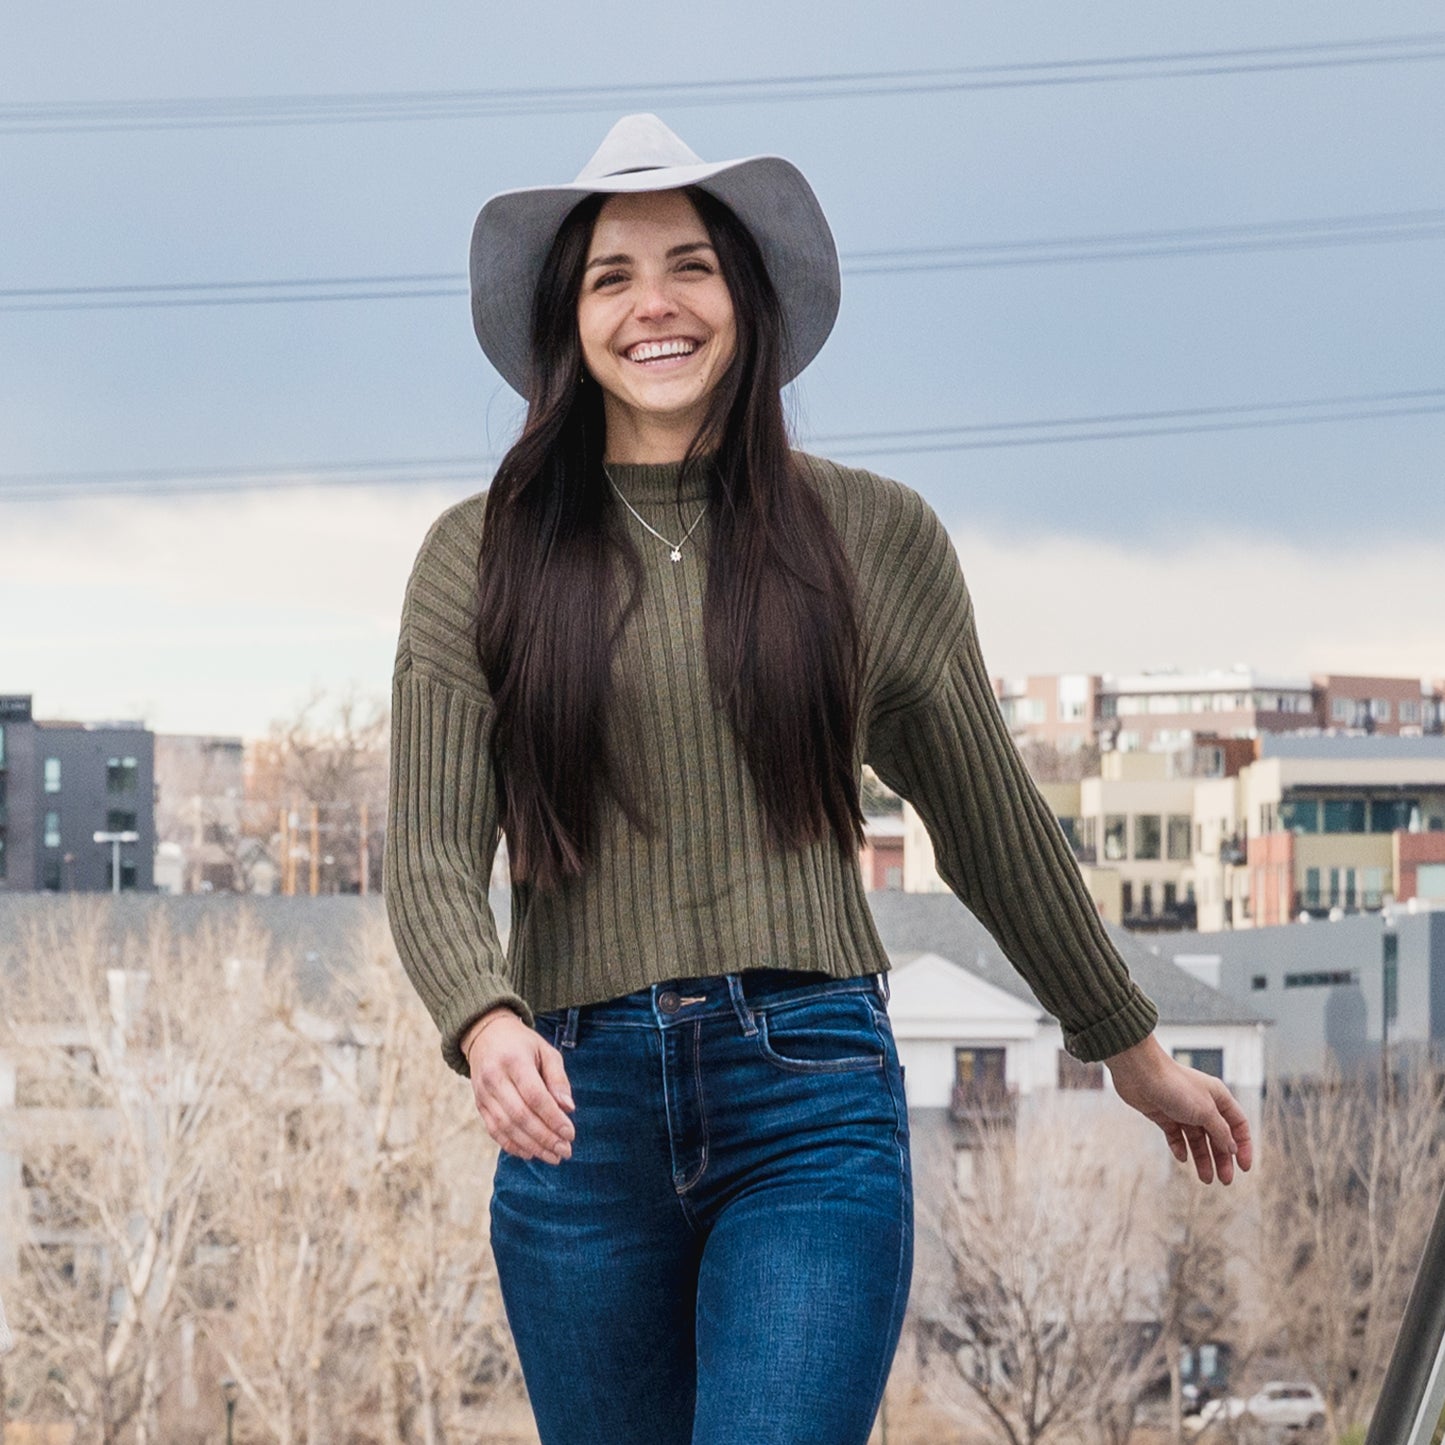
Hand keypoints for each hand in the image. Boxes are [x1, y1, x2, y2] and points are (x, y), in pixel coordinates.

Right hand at [462, 1008, 575, 1165]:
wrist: (486, 1035)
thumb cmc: (523, 1044)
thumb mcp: (546, 1051)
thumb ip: (558, 1079)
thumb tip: (568, 1108)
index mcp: (514, 1061)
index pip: (535, 1096)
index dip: (553, 1118)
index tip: (570, 1133)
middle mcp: (494, 1078)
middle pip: (520, 1115)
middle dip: (544, 1137)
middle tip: (565, 1151)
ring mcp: (483, 1093)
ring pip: (506, 1127)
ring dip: (531, 1146)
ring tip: (552, 1156)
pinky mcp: (479, 1105)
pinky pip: (494, 1131)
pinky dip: (512, 1145)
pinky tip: (531, 1153)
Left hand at [1104, 1035, 1252, 1184]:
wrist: (1139, 1072)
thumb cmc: (1175, 1085)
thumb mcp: (1205, 1111)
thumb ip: (1220, 1131)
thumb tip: (1232, 1148)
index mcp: (1218, 1097)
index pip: (1237, 1124)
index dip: (1244, 1146)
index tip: (1245, 1168)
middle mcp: (1202, 1104)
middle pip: (1217, 1136)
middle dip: (1222, 1158)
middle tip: (1225, 1180)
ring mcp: (1182, 1110)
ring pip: (1197, 1139)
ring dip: (1202, 1158)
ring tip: (1206, 1179)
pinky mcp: (1163, 1115)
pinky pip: (1176, 1136)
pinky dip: (1180, 1147)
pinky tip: (1182, 1157)